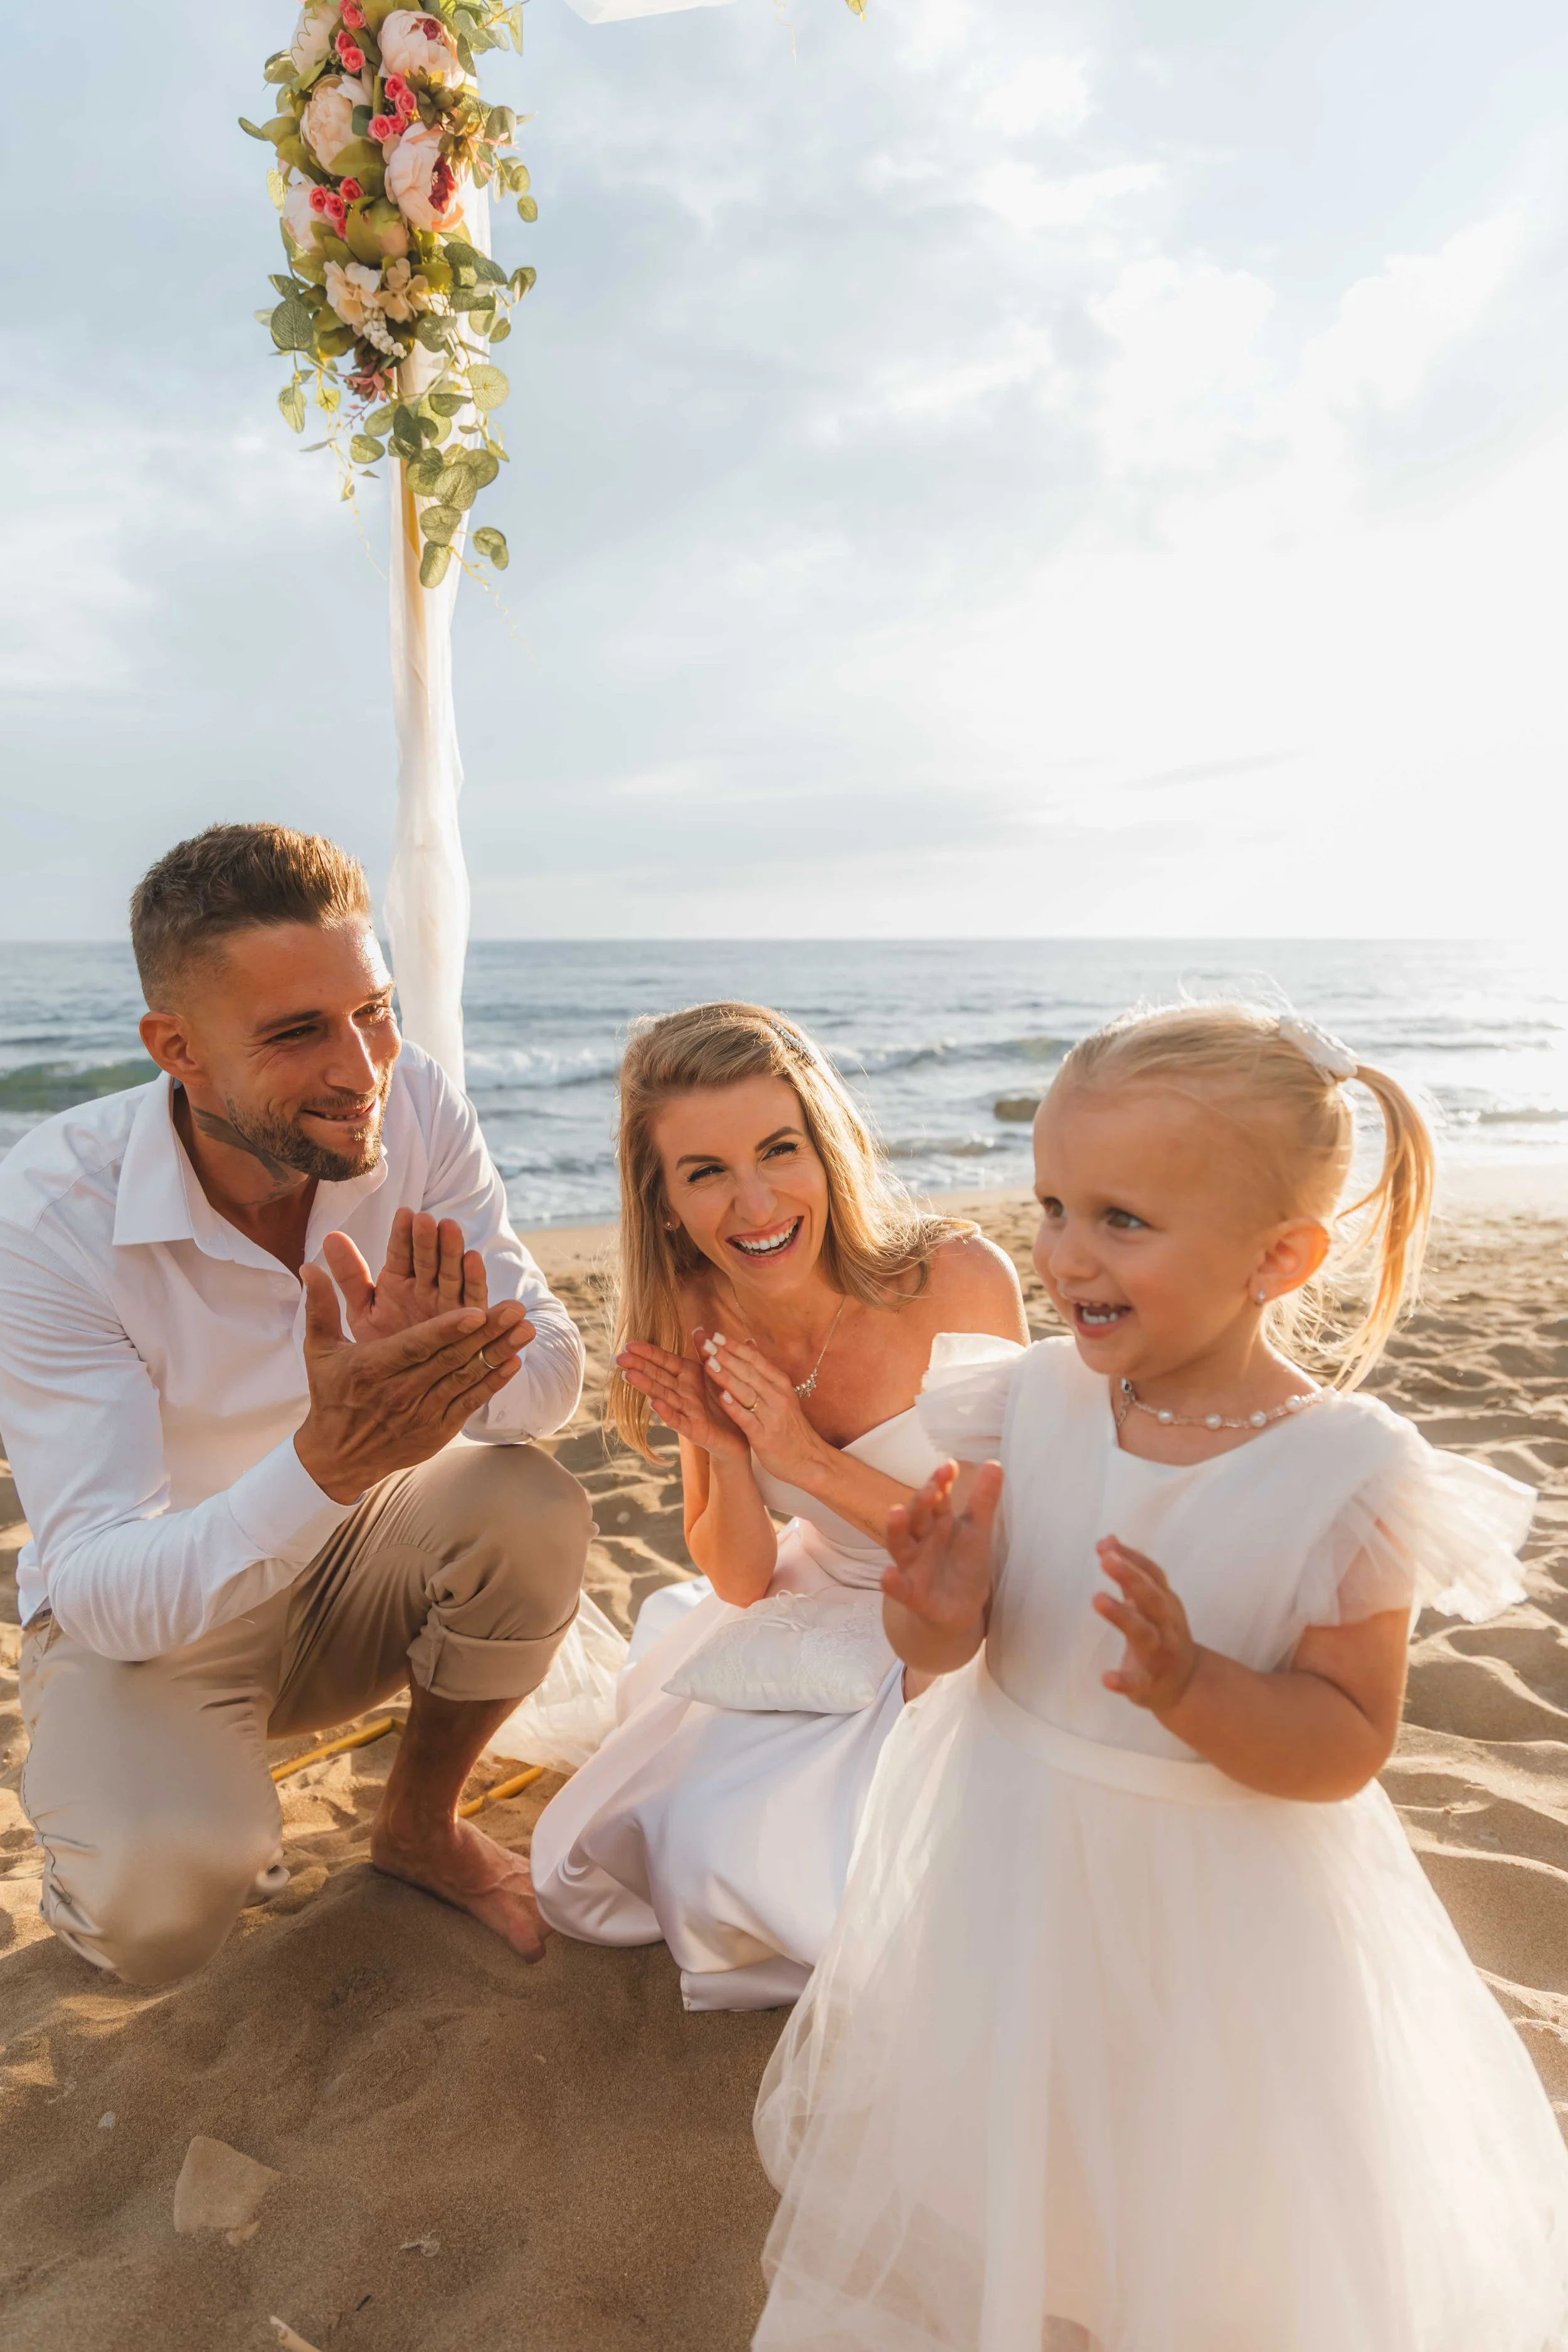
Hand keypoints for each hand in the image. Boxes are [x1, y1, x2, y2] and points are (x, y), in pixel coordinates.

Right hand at [294, 1265, 534, 1502]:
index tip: (475, 1311)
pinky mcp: (436, 1431)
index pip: (415, 1346)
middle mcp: (399, 1392)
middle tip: (516, 1308)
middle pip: (450, 1359)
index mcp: (372, 1368)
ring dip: (498, 1353)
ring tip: (525, 1329)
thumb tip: (309, 1264)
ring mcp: (421, 1414)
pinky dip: (492, 1384)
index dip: (447, 1330)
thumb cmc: (330, 1395)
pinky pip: (469, 1404)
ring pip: (465, 1379)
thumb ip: (320, 1306)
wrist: (337, 1457)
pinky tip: (514, 1362)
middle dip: (486, 1333)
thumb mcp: (318, 1351)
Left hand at [322, 1208, 490, 1343]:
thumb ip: (349, 1275)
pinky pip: (472, 1298)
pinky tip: (473, 1259)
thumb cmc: (380, 1345)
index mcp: (398, 1281)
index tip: (404, 1214)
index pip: (400, 1253)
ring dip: (452, 1251)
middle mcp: (425, 1287)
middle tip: (427, 1220)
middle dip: (428, 1239)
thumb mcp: (362, 1309)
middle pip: (428, 1259)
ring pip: (451, 1273)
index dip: (402, 1235)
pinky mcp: (468, 1318)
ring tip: (450, 1229)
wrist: (397, 1386)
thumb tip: (329, 1236)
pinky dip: (474, 1279)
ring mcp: (448, 1301)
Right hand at [615, 1339, 750, 1459]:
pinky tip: (654, 1404)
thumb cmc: (726, 1400)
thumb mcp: (717, 1372)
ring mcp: (686, 1410)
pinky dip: (667, 1413)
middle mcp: (683, 1391)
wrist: (742, 1431)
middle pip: (658, 1376)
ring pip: (664, 1395)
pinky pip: (679, 1420)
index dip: (648, 1353)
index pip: (664, 1360)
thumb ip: (706, 1352)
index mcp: (688, 1375)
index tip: (628, 1345)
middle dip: (639, 1367)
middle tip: (618, 1359)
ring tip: (629, 1376)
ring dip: (646, 1386)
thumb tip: (698, 1328)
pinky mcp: (694, 1429)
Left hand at [696, 1328, 827, 1484]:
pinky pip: (748, 1419)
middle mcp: (778, 1396)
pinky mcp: (765, 1436)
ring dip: (727, 1377)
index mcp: (781, 1384)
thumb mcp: (781, 1394)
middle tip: (705, 1342)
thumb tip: (749, 1343)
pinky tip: (722, 1398)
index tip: (715, 1335)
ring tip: (709, 1363)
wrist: (808, 1459)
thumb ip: (763, 1371)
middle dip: (726, 1356)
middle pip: (749, 1372)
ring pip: (747, 1392)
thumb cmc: (790, 1426)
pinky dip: (735, 1407)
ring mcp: (772, 1416)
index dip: (735, 1347)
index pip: (756, 1359)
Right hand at [882, 1459, 1001, 1639]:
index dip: (941, 1482)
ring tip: (896, 1512)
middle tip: (931, 1489)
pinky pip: (899, 1588)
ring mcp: (913, 1566)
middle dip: (921, 1501)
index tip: (950, 1467)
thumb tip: (994, 1463)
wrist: (960, 1609)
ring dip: (896, 1530)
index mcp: (938, 1522)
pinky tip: (887, 1575)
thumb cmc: (964, 1564)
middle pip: (917, 1516)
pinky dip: (892, 1582)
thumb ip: (984, 1499)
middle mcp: (921, 1540)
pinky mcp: (912, 1594)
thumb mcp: (977, 1531)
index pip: (937, 1497)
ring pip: (900, 1545)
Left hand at [1094, 1538, 1198, 1714]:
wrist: (1188, 1684)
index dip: (1133, 1558)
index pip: (1153, 1576)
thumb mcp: (1150, 1603)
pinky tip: (1106, 1678)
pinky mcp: (1148, 1683)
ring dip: (1122, 1615)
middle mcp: (1166, 1626)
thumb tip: (1107, 1541)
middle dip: (1131, 1578)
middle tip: (1107, 1561)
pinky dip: (1123, 1681)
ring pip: (1144, 1634)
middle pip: (1152, 1599)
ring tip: (1097, 1598)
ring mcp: (1159, 1655)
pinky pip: (1137, 1682)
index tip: (1108, 1545)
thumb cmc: (1162, 1634)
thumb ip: (1129, 1574)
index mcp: (1166, 1605)